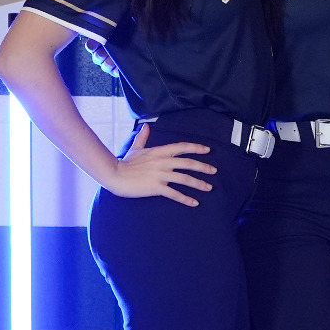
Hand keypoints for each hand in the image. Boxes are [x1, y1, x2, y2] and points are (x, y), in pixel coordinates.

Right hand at [94, 125, 215, 206]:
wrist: (115, 175)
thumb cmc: (125, 162)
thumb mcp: (136, 148)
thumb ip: (143, 137)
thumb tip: (146, 126)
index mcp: (159, 151)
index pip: (182, 147)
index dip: (196, 148)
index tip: (207, 150)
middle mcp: (163, 162)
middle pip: (188, 163)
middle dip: (203, 167)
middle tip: (213, 171)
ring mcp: (160, 175)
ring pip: (185, 179)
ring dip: (199, 183)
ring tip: (208, 187)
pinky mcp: (156, 188)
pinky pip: (175, 194)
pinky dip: (186, 199)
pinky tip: (194, 203)